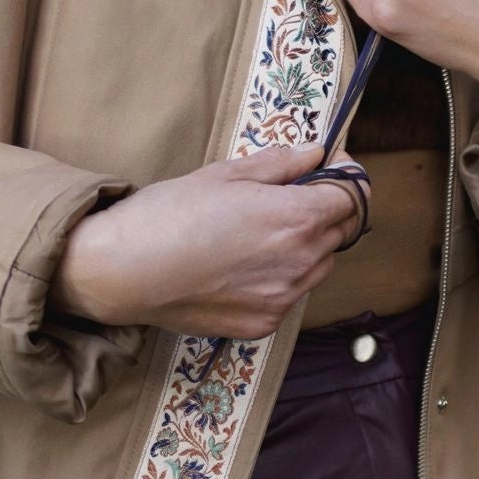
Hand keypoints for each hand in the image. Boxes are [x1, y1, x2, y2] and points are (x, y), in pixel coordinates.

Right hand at [49, 142, 364, 337]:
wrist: (125, 271)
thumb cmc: (169, 213)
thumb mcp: (225, 174)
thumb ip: (281, 164)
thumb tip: (316, 154)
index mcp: (296, 217)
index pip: (354, 197)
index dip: (348, 177)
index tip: (331, 166)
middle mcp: (300, 261)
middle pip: (342, 231)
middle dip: (328, 209)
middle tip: (292, 195)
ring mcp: (284, 298)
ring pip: (320, 265)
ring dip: (308, 245)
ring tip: (262, 233)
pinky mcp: (264, 323)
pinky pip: (291, 294)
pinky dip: (281, 277)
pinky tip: (242, 264)